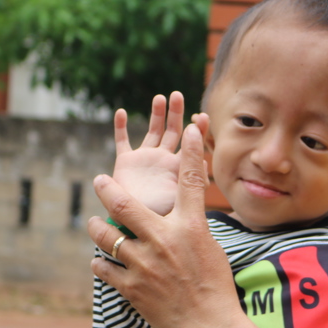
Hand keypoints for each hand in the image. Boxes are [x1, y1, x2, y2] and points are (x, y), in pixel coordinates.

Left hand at [91, 122, 242, 327]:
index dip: (192, 152)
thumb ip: (192, 226)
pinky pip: (104, 268)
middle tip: (99, 180)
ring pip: (107, 236)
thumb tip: (187, 211)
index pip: (192, 181)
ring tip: (93, 224)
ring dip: (97, 228)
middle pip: (125, 205)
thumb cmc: (215, 286)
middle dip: (107, 188)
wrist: (210, 326)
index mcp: (191, 228)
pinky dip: (100, 263)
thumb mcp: (211, 247)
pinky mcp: (132, 288)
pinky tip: (99, 260)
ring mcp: (145, 265)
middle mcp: (165, 241)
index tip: (190, 129)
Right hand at [112, 92, 209, 216]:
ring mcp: (146, 159)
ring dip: (156, 114)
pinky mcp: (126, 163)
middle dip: (175, 113)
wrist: (139, 232)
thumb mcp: (185, 202)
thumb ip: (195, 183)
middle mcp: (164, 160)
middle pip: (172, 131)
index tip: (201, 115)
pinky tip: (121, 112)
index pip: (191, 144)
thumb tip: (206, 162)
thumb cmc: (165, 222)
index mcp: (179, 168)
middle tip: (177, 95)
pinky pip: (123, 142)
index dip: (197, 130)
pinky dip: (121, 127)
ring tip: (160, 98)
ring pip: (152, 131)